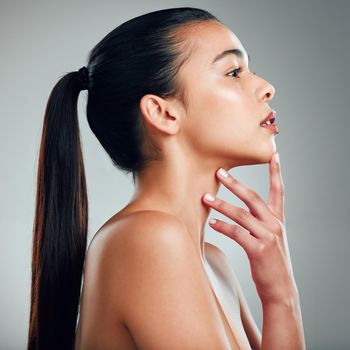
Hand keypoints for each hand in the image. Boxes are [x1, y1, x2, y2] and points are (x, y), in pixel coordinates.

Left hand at [202, 153, 296, 303]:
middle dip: (235, 183)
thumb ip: (259, 221)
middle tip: (219, 171)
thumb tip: (239, 211)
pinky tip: (212, 223)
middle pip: (253, 197)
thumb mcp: (270, 237)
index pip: (279, 190)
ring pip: (241, 214)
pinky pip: (237, 233)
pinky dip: (223, 227)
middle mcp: (274, 224)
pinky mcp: (258, 250)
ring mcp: (267, 236)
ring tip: (205, 197)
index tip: (274, 154)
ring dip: (221, 205)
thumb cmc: (270, 260)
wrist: (280, 287)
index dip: (276, 172)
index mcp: (278, 219)